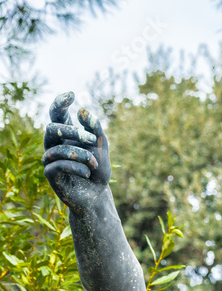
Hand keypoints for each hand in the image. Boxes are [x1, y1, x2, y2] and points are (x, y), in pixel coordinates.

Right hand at [42, 92, 110, 211]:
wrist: (96, 195)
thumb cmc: (98, 170)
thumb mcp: (102, 147)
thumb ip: (95, 129)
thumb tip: (83, 110)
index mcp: (66, 135)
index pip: (57, 114)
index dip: (60, 103)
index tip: (71, 95)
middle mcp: (55, 144)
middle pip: (52, 127)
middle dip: (72, 132)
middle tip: (92, 139)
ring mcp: (50, 158)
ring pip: (56, 148)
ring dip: (81, 155)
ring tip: (94, 164)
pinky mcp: (50, 173)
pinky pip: (58, 165)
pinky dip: (77, 168)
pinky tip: (87, 173)